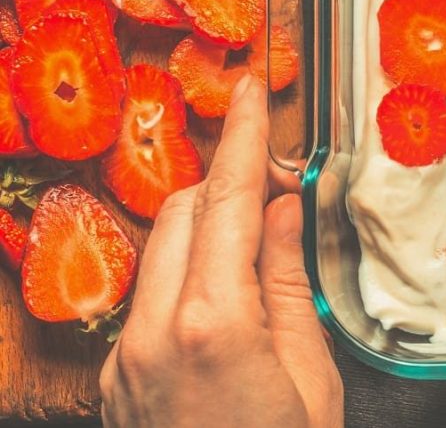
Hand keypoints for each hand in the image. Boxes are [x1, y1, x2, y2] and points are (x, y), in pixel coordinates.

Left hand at [100, 77, 343, 427]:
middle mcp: (154, 330)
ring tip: (259, 238)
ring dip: (207, 226)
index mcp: (213, 322)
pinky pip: (149, 295)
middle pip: (185, 212)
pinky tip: (226, 295)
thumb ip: (288, 278)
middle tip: (277, 179)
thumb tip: (284, 207)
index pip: (228, 201)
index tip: (248, 86)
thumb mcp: (309, 370)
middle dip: (228, 181)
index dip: (243, 136)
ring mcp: (126, 357)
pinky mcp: (116, 378)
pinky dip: (187, 273)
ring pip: (162, 249)